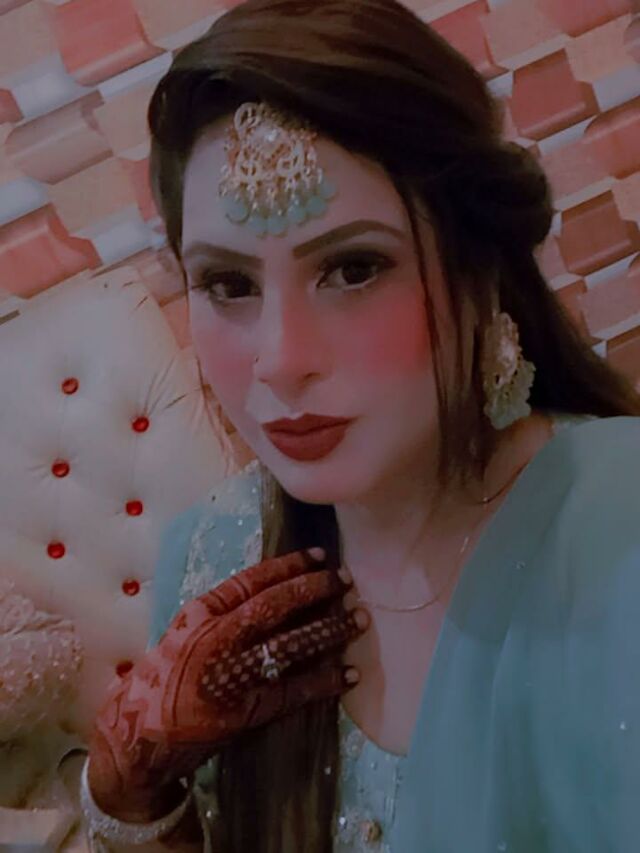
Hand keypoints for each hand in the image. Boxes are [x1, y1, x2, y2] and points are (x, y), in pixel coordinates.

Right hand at [87, 547, 368, 819]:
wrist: (138, 735)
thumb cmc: (164, 677)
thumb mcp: (186, 632)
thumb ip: (223, 612)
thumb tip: (279, 588)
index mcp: (200, 614)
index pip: (252, 580)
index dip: (290, 566)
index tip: (320, 555)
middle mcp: (215, 639)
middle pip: (274, 607)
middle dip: (315, 590)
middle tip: (346, 580)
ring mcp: (231, 676)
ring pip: (290, 645)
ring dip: (329, 631)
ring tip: (358, 619)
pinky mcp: (244, 712)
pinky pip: (293, 692)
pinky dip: (325, 682)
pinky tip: (350, 673)